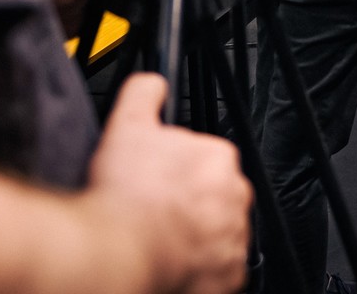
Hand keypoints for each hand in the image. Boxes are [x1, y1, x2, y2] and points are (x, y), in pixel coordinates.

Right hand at [88, 74, 252, 293]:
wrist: (120, 254)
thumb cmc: (127, 196)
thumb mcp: (128, 125)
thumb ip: (145, 93)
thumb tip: (153, 83)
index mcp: (219, 158)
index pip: (206, 159)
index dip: (177, 170)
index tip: (158, 181)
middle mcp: (236, 198)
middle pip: (214, 197)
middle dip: (189, 204)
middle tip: (156, 211)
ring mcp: (235, 239)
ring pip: (217, 235)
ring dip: (194, 237)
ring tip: (159, 239)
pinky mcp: (229, 277)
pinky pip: (218, 272)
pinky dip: (199, 270)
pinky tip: (170, 262)